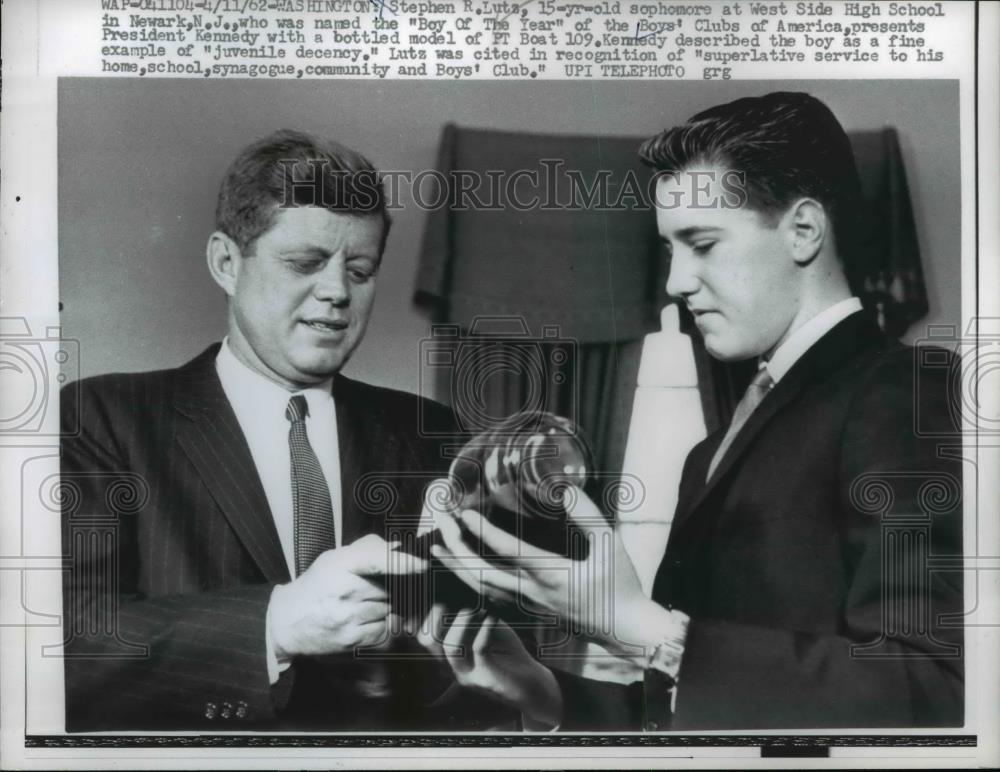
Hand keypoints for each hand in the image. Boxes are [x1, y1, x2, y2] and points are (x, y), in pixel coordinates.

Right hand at [268, 534, 426, 658]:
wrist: (287, 622)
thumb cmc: (316, 585)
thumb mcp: (334, 558)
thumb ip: (367, 549)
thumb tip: (399, 549)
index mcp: (339, 565)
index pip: (376, 561)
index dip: (403, 563)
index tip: (422, 564)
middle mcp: (345, 592)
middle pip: (389, 588)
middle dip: (392, 586)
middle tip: (378, 586)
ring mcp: (349, 618)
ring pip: (390, 609)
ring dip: (387, 605)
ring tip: (367, 602)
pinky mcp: (352, 640)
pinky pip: (385, 629)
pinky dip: (382, 623)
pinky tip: (367, 618)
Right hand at [418, 604, 561, 727]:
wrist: (531, 685)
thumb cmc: (507, 654)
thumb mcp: (488, 631)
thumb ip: (474, 617)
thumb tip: (463, 595)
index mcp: (450, 658)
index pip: (424, 638)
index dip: (422, 618)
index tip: (434, 601)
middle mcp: (453, 669)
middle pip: (429, 643)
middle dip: (434, 618)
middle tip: (445, 602)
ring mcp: (468, 676)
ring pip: (450, 648)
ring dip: (460, 622)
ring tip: (473, 608)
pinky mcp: (487, 678)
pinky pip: (479, 650)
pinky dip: (485, 629)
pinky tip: (492, 616)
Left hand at [431, 487, 652, 655]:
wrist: (623, 628)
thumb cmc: (619, 584)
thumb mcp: (610, 544)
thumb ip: (586, 514)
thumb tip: (562, 487)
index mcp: (552, 574)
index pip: (509, 552)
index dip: (484, 532)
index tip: (464, 513)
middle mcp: (532, 593)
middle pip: (482, 575)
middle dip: (456, 551)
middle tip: (439, 527)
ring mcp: (528, 606)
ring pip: (481, 590)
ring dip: (457, 567)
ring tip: (437, 547)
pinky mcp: (528, 612)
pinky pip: (490, 598)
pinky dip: (470, 583)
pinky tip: (460, 570)